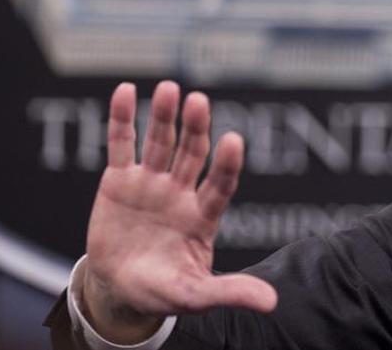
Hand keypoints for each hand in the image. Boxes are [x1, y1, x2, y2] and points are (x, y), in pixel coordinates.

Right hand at [80, 81, 276, 343]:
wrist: (121, 288)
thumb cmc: (164, 290)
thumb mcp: (195, 296)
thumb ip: (230, 292)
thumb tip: (272, 303)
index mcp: (203, 216)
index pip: (220, 184)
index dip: (227, 164)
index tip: (234, 140)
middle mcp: (181, 191)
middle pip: (192, 154)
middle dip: (195, 128)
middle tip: (199, 101)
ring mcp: (151, 182)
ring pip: (161, 142)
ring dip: (164, 116)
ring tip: (170, 89)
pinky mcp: (120, 180)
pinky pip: (122, 144)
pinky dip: (124, 119)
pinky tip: (128, 91)